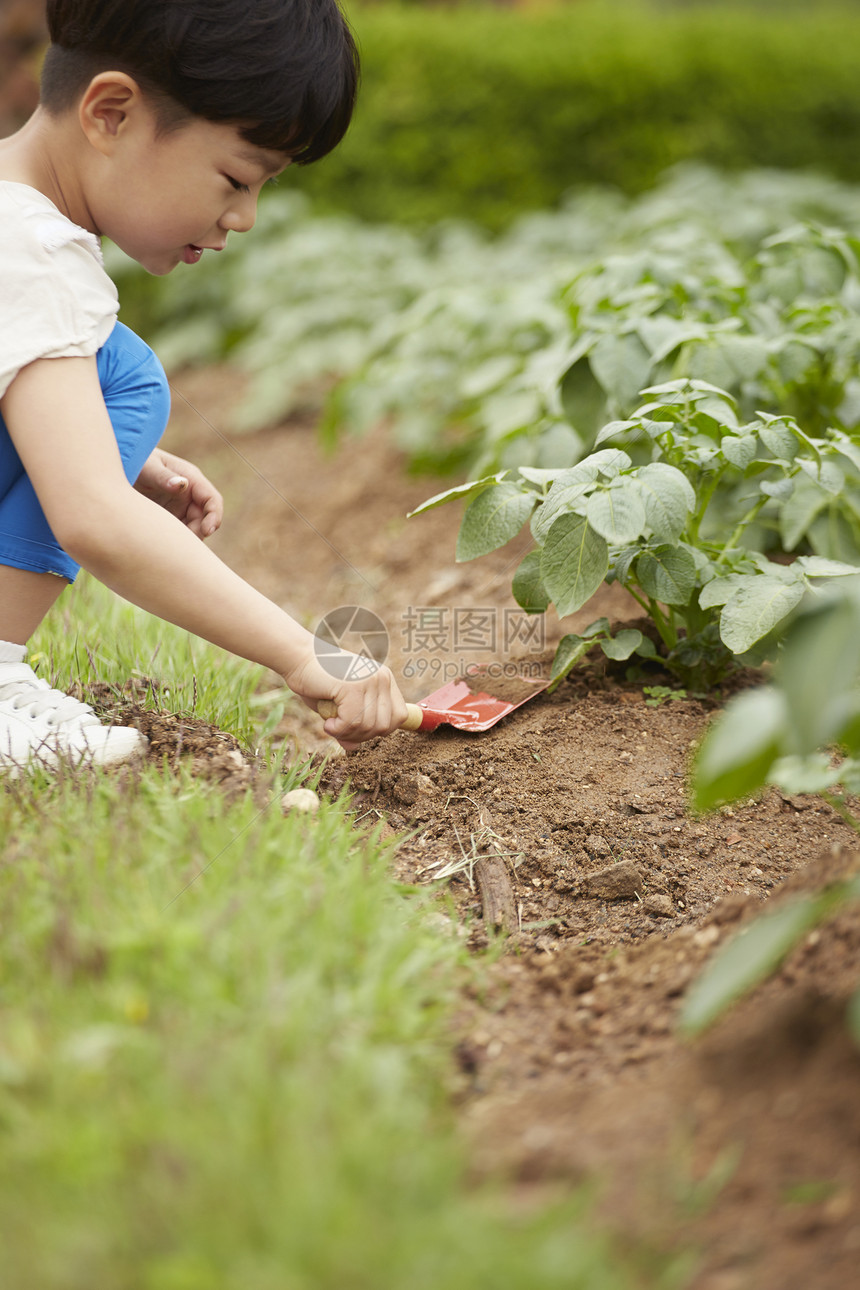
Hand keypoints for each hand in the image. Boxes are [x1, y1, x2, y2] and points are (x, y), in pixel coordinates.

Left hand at [134, 449, 223, 538]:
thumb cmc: (134, 459)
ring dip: (186, 539)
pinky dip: (175, 541)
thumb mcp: (147, 467)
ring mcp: (180, 507)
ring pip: (193, 528)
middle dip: (198, 532)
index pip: (212, 499)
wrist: (117, 469)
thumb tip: (182, 484)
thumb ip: (162, 476)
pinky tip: (162, 544)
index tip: (207, 531)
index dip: (214, 516)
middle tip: (182, 543)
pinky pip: (179, 532)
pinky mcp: (169, 517)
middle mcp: (189, 494)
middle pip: (204, 519)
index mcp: (191, 478)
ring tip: (168, 544)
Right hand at [283, 648, 408, 750]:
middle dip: (361, 736)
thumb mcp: (338, 708)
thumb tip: (354, 747)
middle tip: (340, 730)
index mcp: (385, 680)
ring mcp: (370, 681)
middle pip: (385, 726)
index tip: (357, 730)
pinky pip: (353, 722)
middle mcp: (382, 678)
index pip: (399, 716)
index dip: (379, 730)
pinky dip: (338, 729)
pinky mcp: (354, 686)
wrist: (298, 658)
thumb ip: (350, 726)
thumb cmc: (317, 682)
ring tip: (331, 725)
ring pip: (368, 726)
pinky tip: (327, 723)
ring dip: (347, 734)